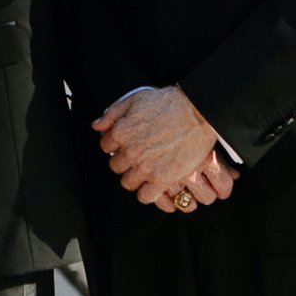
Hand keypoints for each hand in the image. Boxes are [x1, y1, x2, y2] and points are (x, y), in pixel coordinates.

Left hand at [96, 85, 226, 212]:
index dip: (116, 145)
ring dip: (135, 177)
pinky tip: (153, 184)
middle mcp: (130, 152)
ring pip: (127, 183)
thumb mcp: (135, 99)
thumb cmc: (169, 103)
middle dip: (125, 161)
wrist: (198, 113)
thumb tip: (97, 125)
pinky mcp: (162, 179)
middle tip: (139, 157)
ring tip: (147, 170)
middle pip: (116, 166)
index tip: (126, 144)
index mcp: (121, 132)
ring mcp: (145, 167)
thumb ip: (112, 114)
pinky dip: (147, 193)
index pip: (106, 146)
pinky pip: (144, 196)